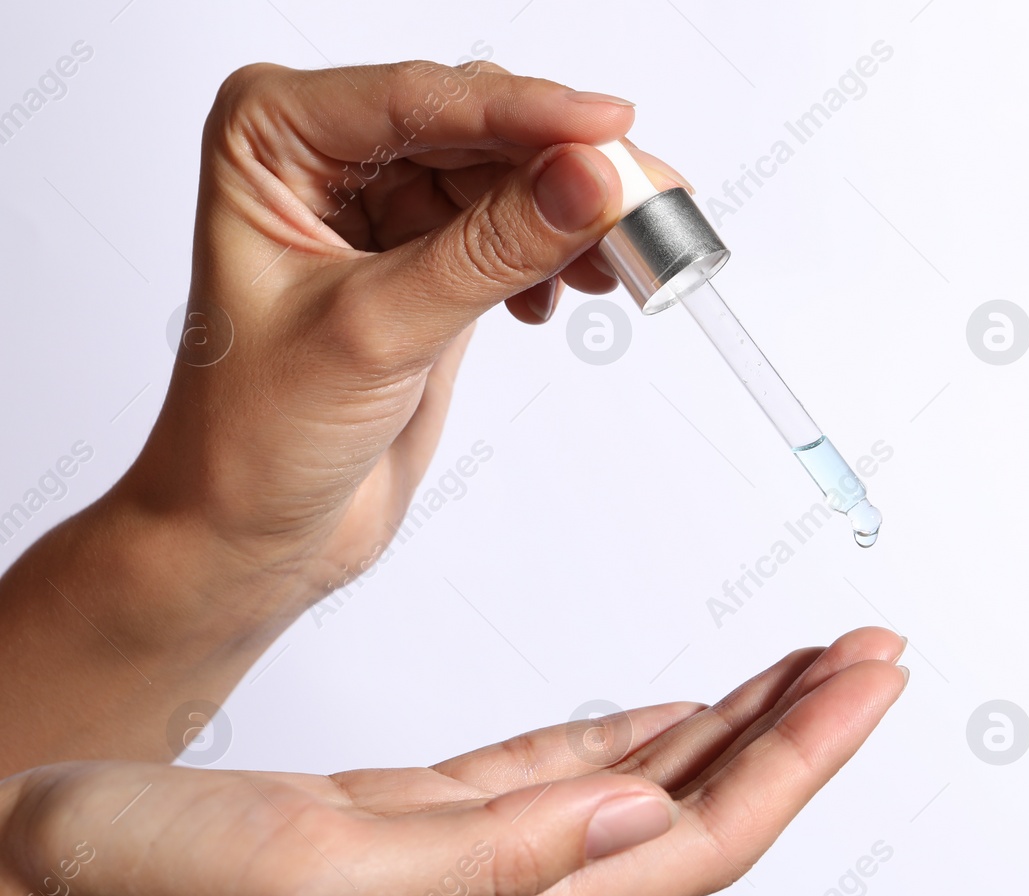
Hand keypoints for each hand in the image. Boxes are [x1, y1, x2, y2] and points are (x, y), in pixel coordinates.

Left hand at [0, 60, 688, 771]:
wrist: (252, 531)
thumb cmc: (251, 435)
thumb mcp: (378, 332)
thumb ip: (490, 250)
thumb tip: (585, 181)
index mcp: (273, 138)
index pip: (421, 99)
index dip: (525, 111)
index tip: (610, 130)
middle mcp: (326, 155)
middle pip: (479, 128)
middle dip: (565, 167)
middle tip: (645, 207)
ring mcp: (383, 206)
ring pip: (510, 176)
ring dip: (573, 216)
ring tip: (620, 264)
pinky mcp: (430, 259)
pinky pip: (516, 227)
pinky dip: (556, 253)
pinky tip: (562, 294)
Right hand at [0, 629, 906, 895]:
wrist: (37, 884)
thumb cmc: (144, 887)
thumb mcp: (320, 871)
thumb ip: (491, 858)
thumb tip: (638, 815)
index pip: (703, 834)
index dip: (802, 758)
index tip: (869, 681)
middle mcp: (514, 883)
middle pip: (706, 807)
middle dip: (803, 730)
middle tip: (873, 653)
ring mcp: (481, 850)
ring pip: (655, 782)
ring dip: (742, 721)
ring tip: (812, 665)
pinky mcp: (436, 814)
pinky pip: (578, 767)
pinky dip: (648, 731)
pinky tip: (683, 712)